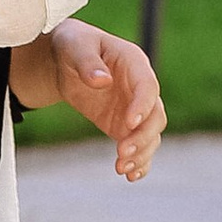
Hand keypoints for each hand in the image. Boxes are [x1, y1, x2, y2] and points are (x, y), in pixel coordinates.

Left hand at [25, 20, 167, 180]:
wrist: (65, 60)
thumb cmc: (74, 45)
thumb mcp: (76, 47)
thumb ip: (87, 63)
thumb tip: (101, 80)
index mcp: (134, 63)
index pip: (148, 86)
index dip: (142, 106)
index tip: (129, 123)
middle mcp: (140, 88)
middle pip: (155, 116)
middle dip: (143, 136)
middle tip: (123, 153)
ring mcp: (134, 109)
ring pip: (150, 135)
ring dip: (141, 153)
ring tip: (122, 169)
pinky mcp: (124, 126)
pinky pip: (139, 145)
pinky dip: (139, 162)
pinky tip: (131, 176)